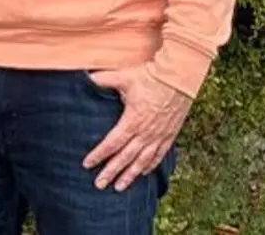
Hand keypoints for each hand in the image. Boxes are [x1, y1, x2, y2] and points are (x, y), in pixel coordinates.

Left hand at [82, 64, 192, 190]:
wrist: (179, 78)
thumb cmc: (150, 76)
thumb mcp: (123, 77)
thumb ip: (103, 80)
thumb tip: (85, 77)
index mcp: (132, 120)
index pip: (112, 143)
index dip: (99, 155)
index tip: (87, 165)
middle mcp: (145, 133)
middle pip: (125, 158)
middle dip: (111, 172)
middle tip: (99, 185)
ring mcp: (159, 136)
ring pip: (142, 161)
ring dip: (130, 175)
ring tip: (119, 187)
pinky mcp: (169, 134)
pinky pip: (159, 155)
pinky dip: (150, 166)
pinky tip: (143, 173)